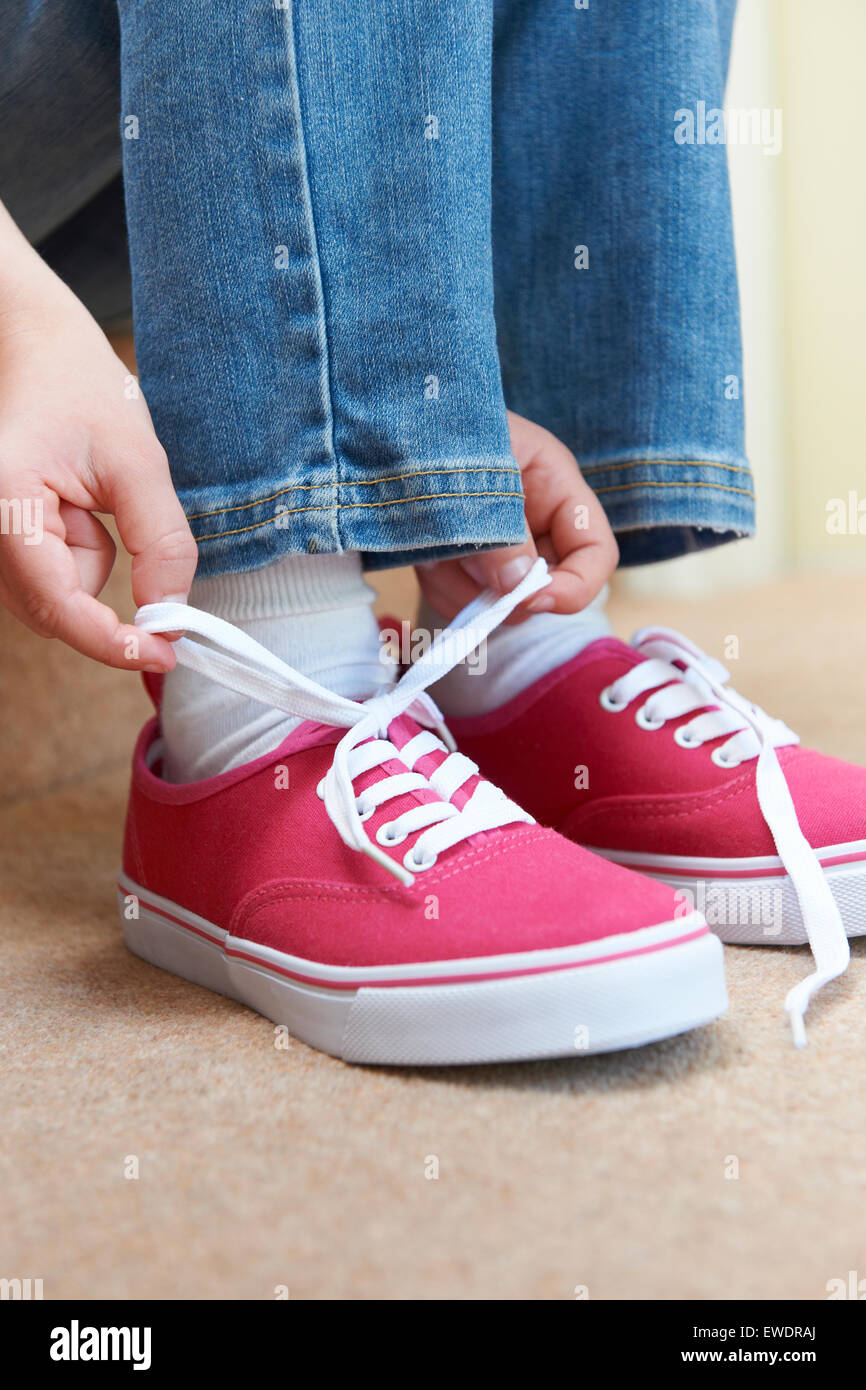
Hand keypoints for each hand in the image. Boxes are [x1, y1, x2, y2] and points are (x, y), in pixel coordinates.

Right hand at [0, 204, 196, 669]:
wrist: (34, 345)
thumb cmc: (81, 388)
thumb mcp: (139, 461)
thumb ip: (161, 542)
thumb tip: (168, 614)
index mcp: (5, 501)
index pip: (56, 602)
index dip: (112, 641)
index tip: (164, 653)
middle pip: (52, 611)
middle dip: (104, 593)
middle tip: (134, 539)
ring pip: (53, 596)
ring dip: (90, 564)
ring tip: (91, 499)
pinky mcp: (0, 540)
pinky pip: (48, 576)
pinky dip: (77, 554)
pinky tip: (77, 506)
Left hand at [417, 411, 617, 622]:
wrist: (381, 418)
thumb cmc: (432, 421)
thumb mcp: (474, 465)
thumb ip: (499, 525)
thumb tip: (517, 586)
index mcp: (554, 484)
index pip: (596, 551)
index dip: (577, 585)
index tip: (533, 598)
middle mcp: (533, 521)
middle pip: (548, 587)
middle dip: (507, 592)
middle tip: (466, 569)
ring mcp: (499, 545)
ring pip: (503, 602)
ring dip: (465, 588)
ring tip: (435, 551)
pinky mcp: (463, 561)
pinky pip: (466, 598)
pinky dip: (442, 588)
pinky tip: (424, 558)